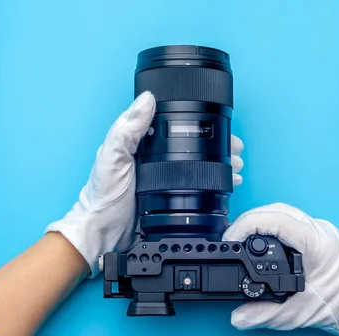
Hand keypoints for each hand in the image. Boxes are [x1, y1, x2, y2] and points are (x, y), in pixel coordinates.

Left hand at [47, 92, 244, 275]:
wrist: (103, 234)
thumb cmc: (103, 197)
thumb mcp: (113, 157)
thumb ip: (128, 129)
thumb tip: (147, 99)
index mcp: (140, 143)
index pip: (173, 123)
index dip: (197, 120)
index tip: (218, 123)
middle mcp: (154, 158)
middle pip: (192, 144)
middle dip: (217, 145)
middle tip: (234, 149)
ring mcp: (164, 178)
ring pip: (198, 164)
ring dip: (219, 163)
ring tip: (235, 166)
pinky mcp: (170, 197)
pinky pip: (197, 186)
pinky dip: (214, 184)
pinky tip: (224, 184)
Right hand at [223, 203, 338, 335]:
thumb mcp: (299, 314)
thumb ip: (264, 315)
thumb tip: (238, 317)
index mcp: (318, 244)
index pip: (277, 219)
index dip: (248, 224)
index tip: (231, 238)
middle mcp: (321, 231)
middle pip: (277, 210)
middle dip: (250, 220)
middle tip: (232, 237)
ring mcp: (323, 230)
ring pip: (285, 212)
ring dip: (262, 221)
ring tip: (244, 238)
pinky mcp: (323, 236)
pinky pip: (294, 221)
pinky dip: (274, 227)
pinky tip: (265, 241)